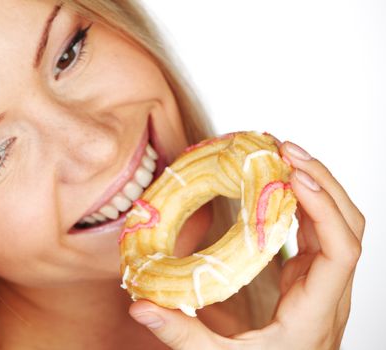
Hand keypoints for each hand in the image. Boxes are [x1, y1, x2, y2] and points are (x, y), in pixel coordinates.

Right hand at [129, 141, 364, 349]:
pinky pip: (317, 231)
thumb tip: (141, 306)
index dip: (324, 209)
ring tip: (283, 157)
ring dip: (315, 186)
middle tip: (285, 151)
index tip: (295, 178)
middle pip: (348, 226)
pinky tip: (278, 186)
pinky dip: (303, 202)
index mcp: (314, 312)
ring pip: (336, 224)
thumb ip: (181, 336)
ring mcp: (320, 283)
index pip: (341, 251)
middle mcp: (327, 293)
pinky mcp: (308, 278)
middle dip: (322, 182)